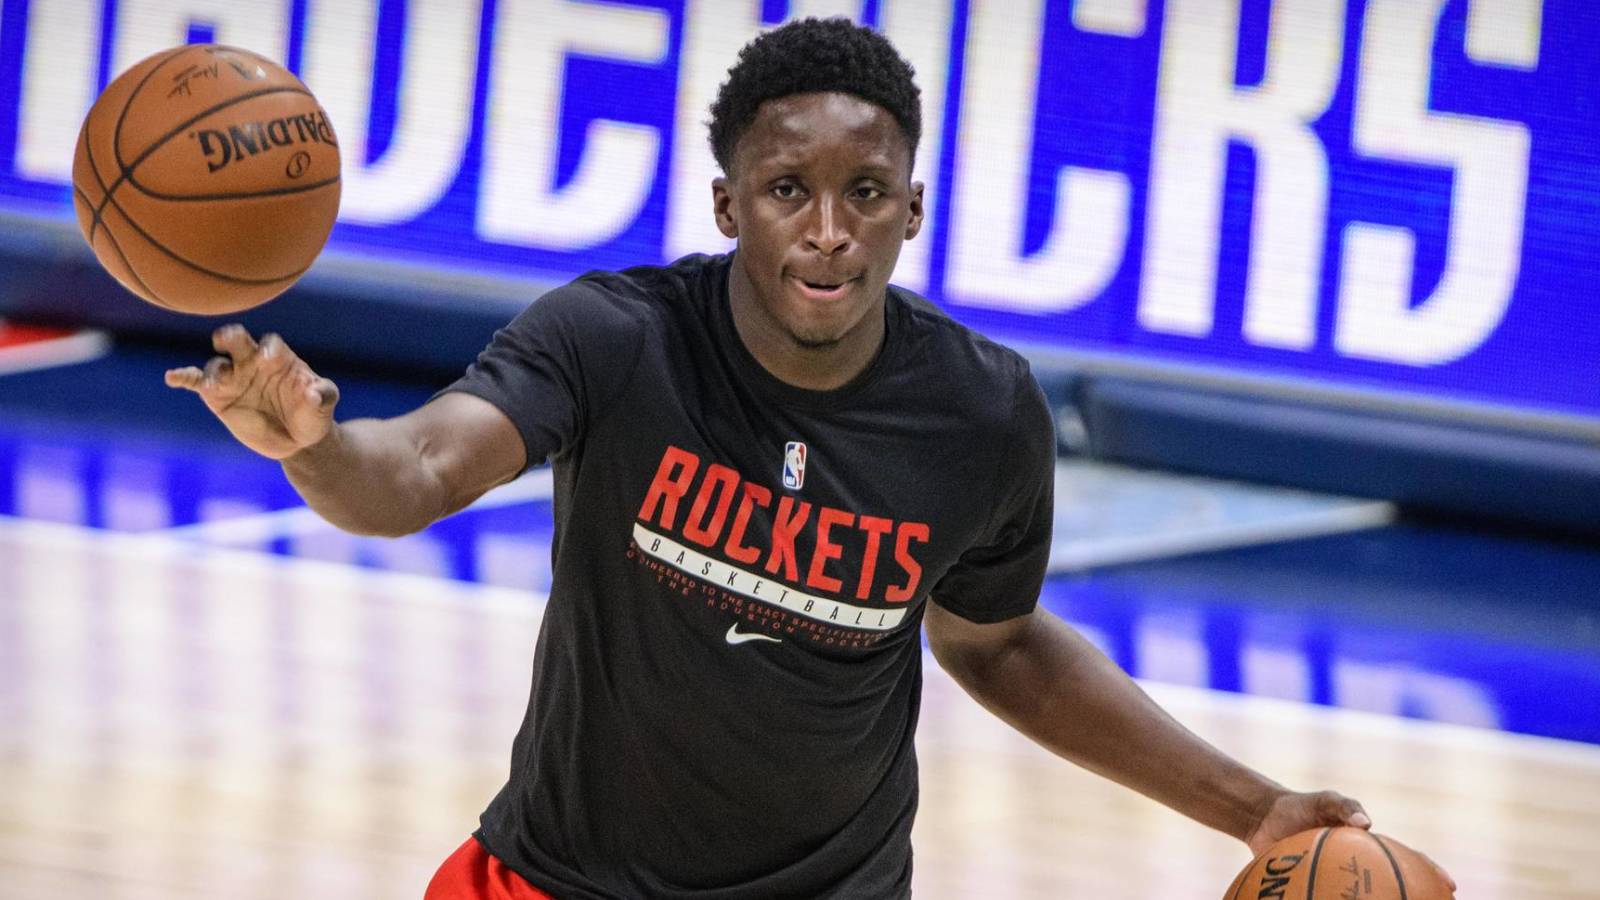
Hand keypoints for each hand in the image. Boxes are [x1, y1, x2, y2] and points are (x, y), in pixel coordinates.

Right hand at [165, 325, 339, 459]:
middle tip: (226, 339)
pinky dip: (183, 377)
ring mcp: (233, 377)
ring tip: (216, 385)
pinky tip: (172, 377)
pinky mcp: (217, 396)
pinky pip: (196, 381)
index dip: (270, 348)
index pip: (271, 343)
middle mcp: (252, 362)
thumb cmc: (313, 414)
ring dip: (214, 371)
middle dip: (231, 337)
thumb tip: (316, 393)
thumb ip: (324, 395)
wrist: (298, 440)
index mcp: (279, 358)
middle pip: (238, 341)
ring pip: (216, 364)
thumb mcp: (324, 405)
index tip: (270, 359)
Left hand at [1244, 790, 1455, 892]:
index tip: (1449, 886)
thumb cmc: (1300, 806)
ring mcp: (1339, 881)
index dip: (1429, 871)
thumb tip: (1366, 823)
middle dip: (1412, 894)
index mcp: (1368, 846)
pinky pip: (1328, 899)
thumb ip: (1343, 806)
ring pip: (1363, 897)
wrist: (1264, 818)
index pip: (1405, 859)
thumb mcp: (1324, 800)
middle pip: (1391, 885)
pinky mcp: (1316, 890)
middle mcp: (1357, 867)